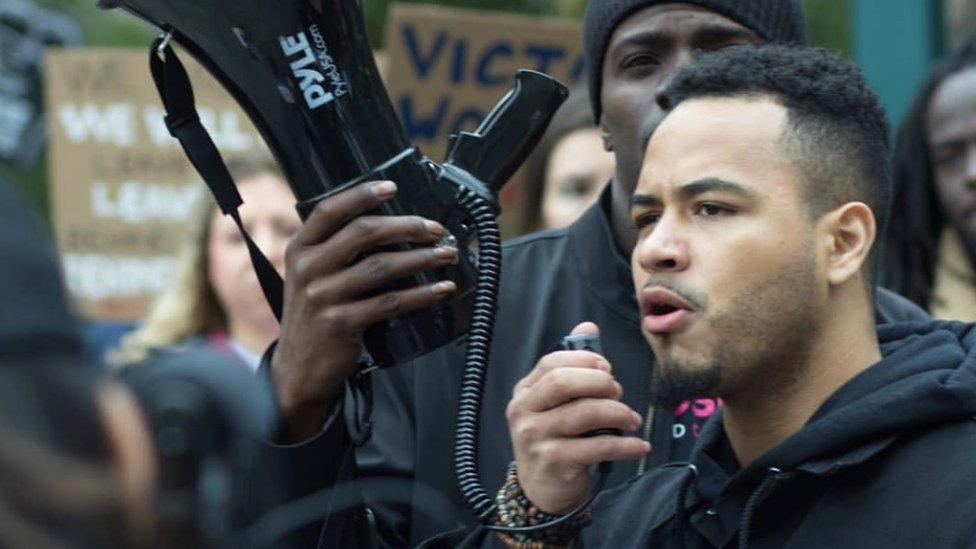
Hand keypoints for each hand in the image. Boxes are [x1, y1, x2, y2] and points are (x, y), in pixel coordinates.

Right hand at [272, 180, 457, 441]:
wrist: (297, 370)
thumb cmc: (314, 316)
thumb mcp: (310, 277)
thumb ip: (334, 250)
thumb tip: (388, 224)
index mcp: (300, 249)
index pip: (330, 210)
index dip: (362, 194)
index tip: (392, 187)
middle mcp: (308, 268)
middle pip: (363, 232)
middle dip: (406, 226)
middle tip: (435, 228)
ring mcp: (322, 296)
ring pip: (382, 266)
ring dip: (421, 257)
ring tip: (447, 254)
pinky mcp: (340, 323)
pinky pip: (390, 302)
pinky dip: (421, 294)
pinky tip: (441, 289)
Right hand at [506, 322, 650, 513]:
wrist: (542, 492)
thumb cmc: (556, 440)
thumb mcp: (557, 405)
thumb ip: (572, 366)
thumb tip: (588, 326)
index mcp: (525, 392)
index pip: (551, 363)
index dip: (583, 360)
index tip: (607, 367)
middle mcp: (524, 412)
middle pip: (562, 382)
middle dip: (599, 382)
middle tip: (619, 392)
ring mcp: (536, 438)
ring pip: (584, 414)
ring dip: (618, 413)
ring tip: (632, 420)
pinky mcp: (554, 462)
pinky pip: (597, 446)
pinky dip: (625, 445)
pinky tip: (639, 446)